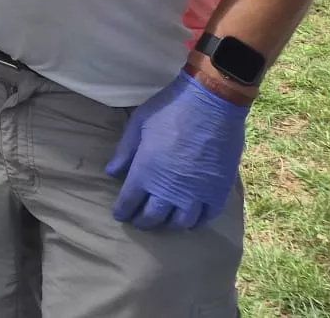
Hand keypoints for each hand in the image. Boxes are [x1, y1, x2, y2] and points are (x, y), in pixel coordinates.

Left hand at [105, 71, 246, 229]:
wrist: (211, 103)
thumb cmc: (170, 110)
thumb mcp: (138, 125)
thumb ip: (124, 151)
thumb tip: (111, 172)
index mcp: (146, 173)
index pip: (130, 202)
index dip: (123, 211)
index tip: (120, 214)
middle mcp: (170, 191)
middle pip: (154, 217)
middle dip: (143, 221)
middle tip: (138, 221)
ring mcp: (196, 194)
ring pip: (180, 222)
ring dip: (169, 225)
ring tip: (163, 222)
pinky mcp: (218, 192)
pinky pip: (207, 217)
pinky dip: (196, 222)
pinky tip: (190, 220)